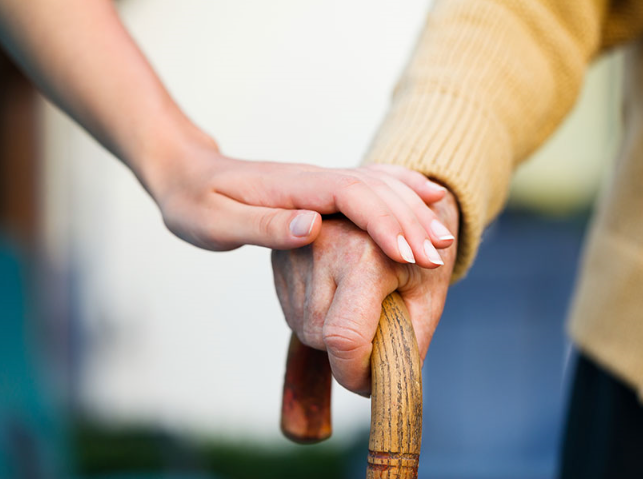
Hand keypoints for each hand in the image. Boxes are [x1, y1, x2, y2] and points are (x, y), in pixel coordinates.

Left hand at [144, 132, 453, 262]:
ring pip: (379, 185)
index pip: (351, 196)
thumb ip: (264, 226)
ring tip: (442, 238)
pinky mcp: (321, 189)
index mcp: (292, 188)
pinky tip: (426, 196)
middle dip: (409, 222)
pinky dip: (402, 188)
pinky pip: (370, 183)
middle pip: (374, 190)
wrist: (184, 172)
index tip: (408, 254)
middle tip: (438, 256)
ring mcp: (319, 181)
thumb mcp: (215, 222)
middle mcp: (313, 179)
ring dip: (412, 209)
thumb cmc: (194, 202)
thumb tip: (313, 227)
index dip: (383, 222)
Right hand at [272, 190, 458, 394]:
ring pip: (304, 328)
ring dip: (331, 335)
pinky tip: (339, 295)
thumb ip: (408, 343)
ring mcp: (294, 248)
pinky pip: (294, 311)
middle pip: (321, 337)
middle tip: (377, 332)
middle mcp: (320, 244)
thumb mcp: (428, 296)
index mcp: (364, 252)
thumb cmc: (419, 251)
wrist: (396, 205)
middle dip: (348, 353)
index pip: (344, 336)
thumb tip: (381, 384)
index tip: (371, 383)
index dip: (355, 373)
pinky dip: (318, 318)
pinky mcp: (280, 255)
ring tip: (360, 305)